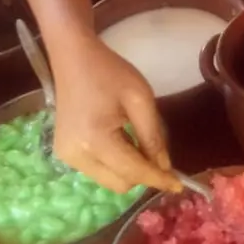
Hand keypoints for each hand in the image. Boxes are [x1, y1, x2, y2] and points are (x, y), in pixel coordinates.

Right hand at [49, 37, 181, 194]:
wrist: (73, 57)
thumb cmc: (109, 72)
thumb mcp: (140, 98)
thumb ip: (153, 135)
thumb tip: (164, 166)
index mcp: (96, 139)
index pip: (134, 171)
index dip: (158, 179)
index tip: (179, 186)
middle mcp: (77, 155)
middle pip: (121, 184)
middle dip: (143, 174)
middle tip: (157, 153)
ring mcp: (67, 157)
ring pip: (109, 181)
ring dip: (128, 170)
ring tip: (134, 139)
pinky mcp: (63, 153)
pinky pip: (98, 171)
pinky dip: (114, 163)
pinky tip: (118, 140)